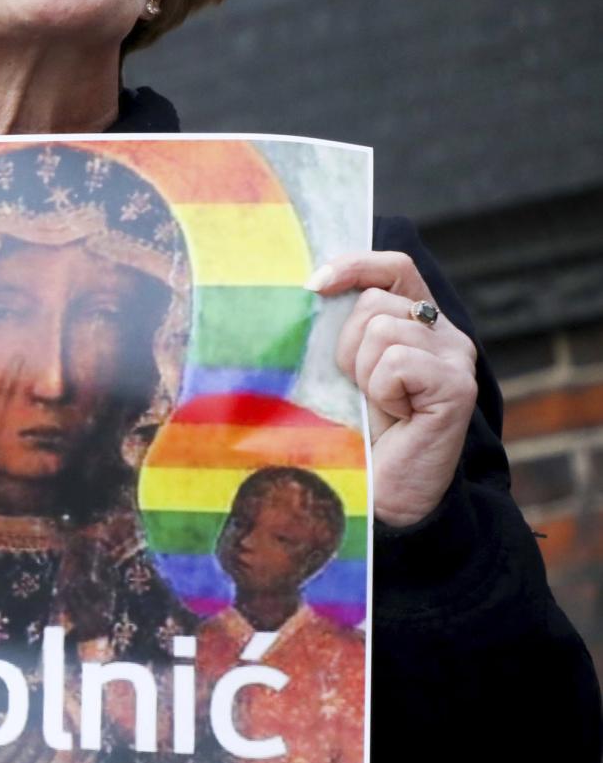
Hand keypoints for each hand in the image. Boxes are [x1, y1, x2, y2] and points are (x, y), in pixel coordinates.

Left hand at [309, 254, 476, 528]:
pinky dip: (380, 391)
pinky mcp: (457, 386)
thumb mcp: (341, 374)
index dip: (355, 265)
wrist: (384, 496)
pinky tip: (394, 417)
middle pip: (375, 303)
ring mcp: (456, 359)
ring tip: (377, 407)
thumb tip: (305, 292)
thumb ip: (341, 333)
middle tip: (358, 391)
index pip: (394, 268)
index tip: (313, 286)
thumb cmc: (356, 436)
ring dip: (361, 373)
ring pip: (382, 330)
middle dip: (346, 347)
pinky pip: (396, 362)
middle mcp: (446, 336)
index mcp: (420, 326)